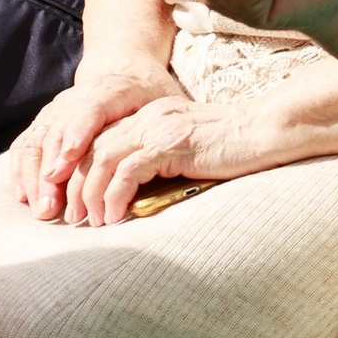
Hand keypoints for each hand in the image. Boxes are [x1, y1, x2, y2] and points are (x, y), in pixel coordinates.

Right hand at [12, 67, 181, 217]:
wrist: (124, 69)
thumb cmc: (149, 94)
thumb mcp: (166, 102)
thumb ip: (162, 125)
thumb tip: (168, 154)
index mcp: (111, 90)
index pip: (90, 109)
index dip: (77, 134)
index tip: (68, 160)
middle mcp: (76, 98)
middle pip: (57, 134)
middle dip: (51, 173)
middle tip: (53, 208)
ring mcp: (56, 109)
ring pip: (37, 142)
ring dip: (34, 179)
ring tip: (42, 209)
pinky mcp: (45, 121)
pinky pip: (26, 145)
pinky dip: (21, 171)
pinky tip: (23, 197)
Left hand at [52, 94, 245, 229]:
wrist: (267, 131)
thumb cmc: (236, 148)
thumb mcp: (188, 151)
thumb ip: (161, 162)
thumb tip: (136, 195)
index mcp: (150, 116)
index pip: (100, 141)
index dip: (80, 172)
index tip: (73, 202)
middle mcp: (148, 117)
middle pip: (92, 149)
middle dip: (75, 186)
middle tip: (71, 218)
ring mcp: (159, 128)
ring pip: (103, 160)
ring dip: (91, 194)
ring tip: (91, 221)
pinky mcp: (170, 144)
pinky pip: (127, 171)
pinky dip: (114, 196)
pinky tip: (115, 216)